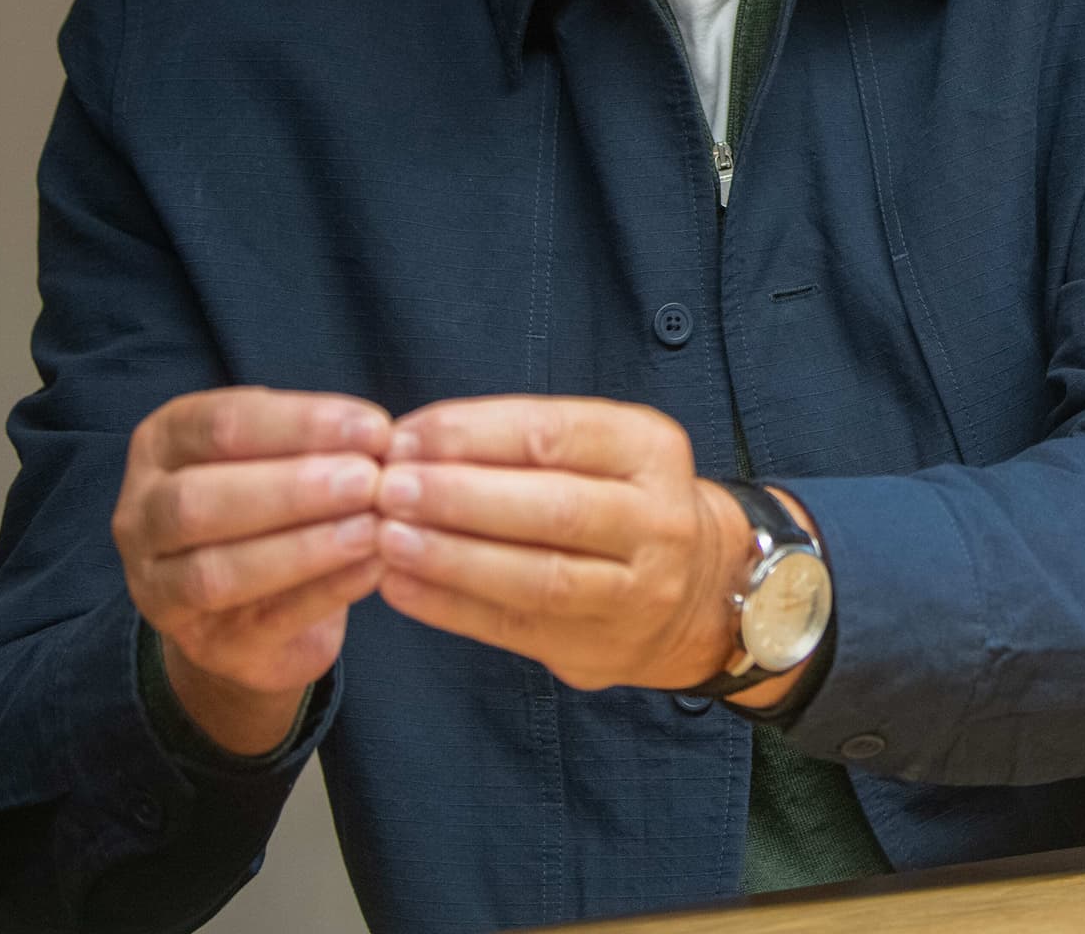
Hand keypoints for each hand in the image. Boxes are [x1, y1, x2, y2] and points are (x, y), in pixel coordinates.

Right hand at [112, 386, 391, 751]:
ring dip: (303, 547)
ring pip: (215, 572)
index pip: (219, 424)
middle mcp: (142, 515)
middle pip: (200, 500)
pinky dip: (322, 593)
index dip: (299, 424)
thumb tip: (377, 435)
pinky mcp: (205, 646)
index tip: (375, 428)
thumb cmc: (273, 499)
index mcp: (162, 444)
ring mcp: (160, 590)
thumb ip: (314, 440)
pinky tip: (373, 568)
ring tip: (374, 527)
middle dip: (292, 488)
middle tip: (370, 480)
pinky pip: (261, 623)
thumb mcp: (279, 453)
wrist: (254, 603)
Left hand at [374, 397, 786, 695]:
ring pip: (538, 578)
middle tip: (388, 489)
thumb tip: (415, 444)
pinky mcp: (601, 650)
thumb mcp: (602, 448)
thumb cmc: (620, 498)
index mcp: (652, 449)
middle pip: (553, 508)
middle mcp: (656, 520)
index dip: (473, 434)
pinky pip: (517, 630)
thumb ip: (523, 443)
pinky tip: (401, 587)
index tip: (406, 436)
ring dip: (452, 557)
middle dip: (459, 496)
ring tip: (387, 539)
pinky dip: (451, 608)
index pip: (554, 433)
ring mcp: (636, 592)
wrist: (697, 589)